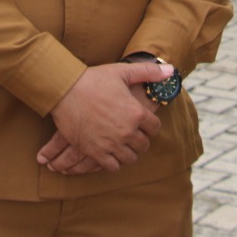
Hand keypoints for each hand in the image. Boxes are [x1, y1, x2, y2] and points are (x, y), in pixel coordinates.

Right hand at [37, 62, 171, 173]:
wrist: (65, 90)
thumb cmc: (94, 79)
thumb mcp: (122, 72)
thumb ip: (148, 72)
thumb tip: (171, 70)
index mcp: (136, 113)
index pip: (155, 128)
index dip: (150, 125)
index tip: (143, 123)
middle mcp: (127, 131)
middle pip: (143, 145)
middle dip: (140, 140)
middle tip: (131, 134)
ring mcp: (111, 143)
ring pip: (129, 158)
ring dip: (128, 152)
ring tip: (122, 144)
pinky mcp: (95, 152)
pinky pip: (112, 166)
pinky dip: (113, 162)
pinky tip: (109, 152)